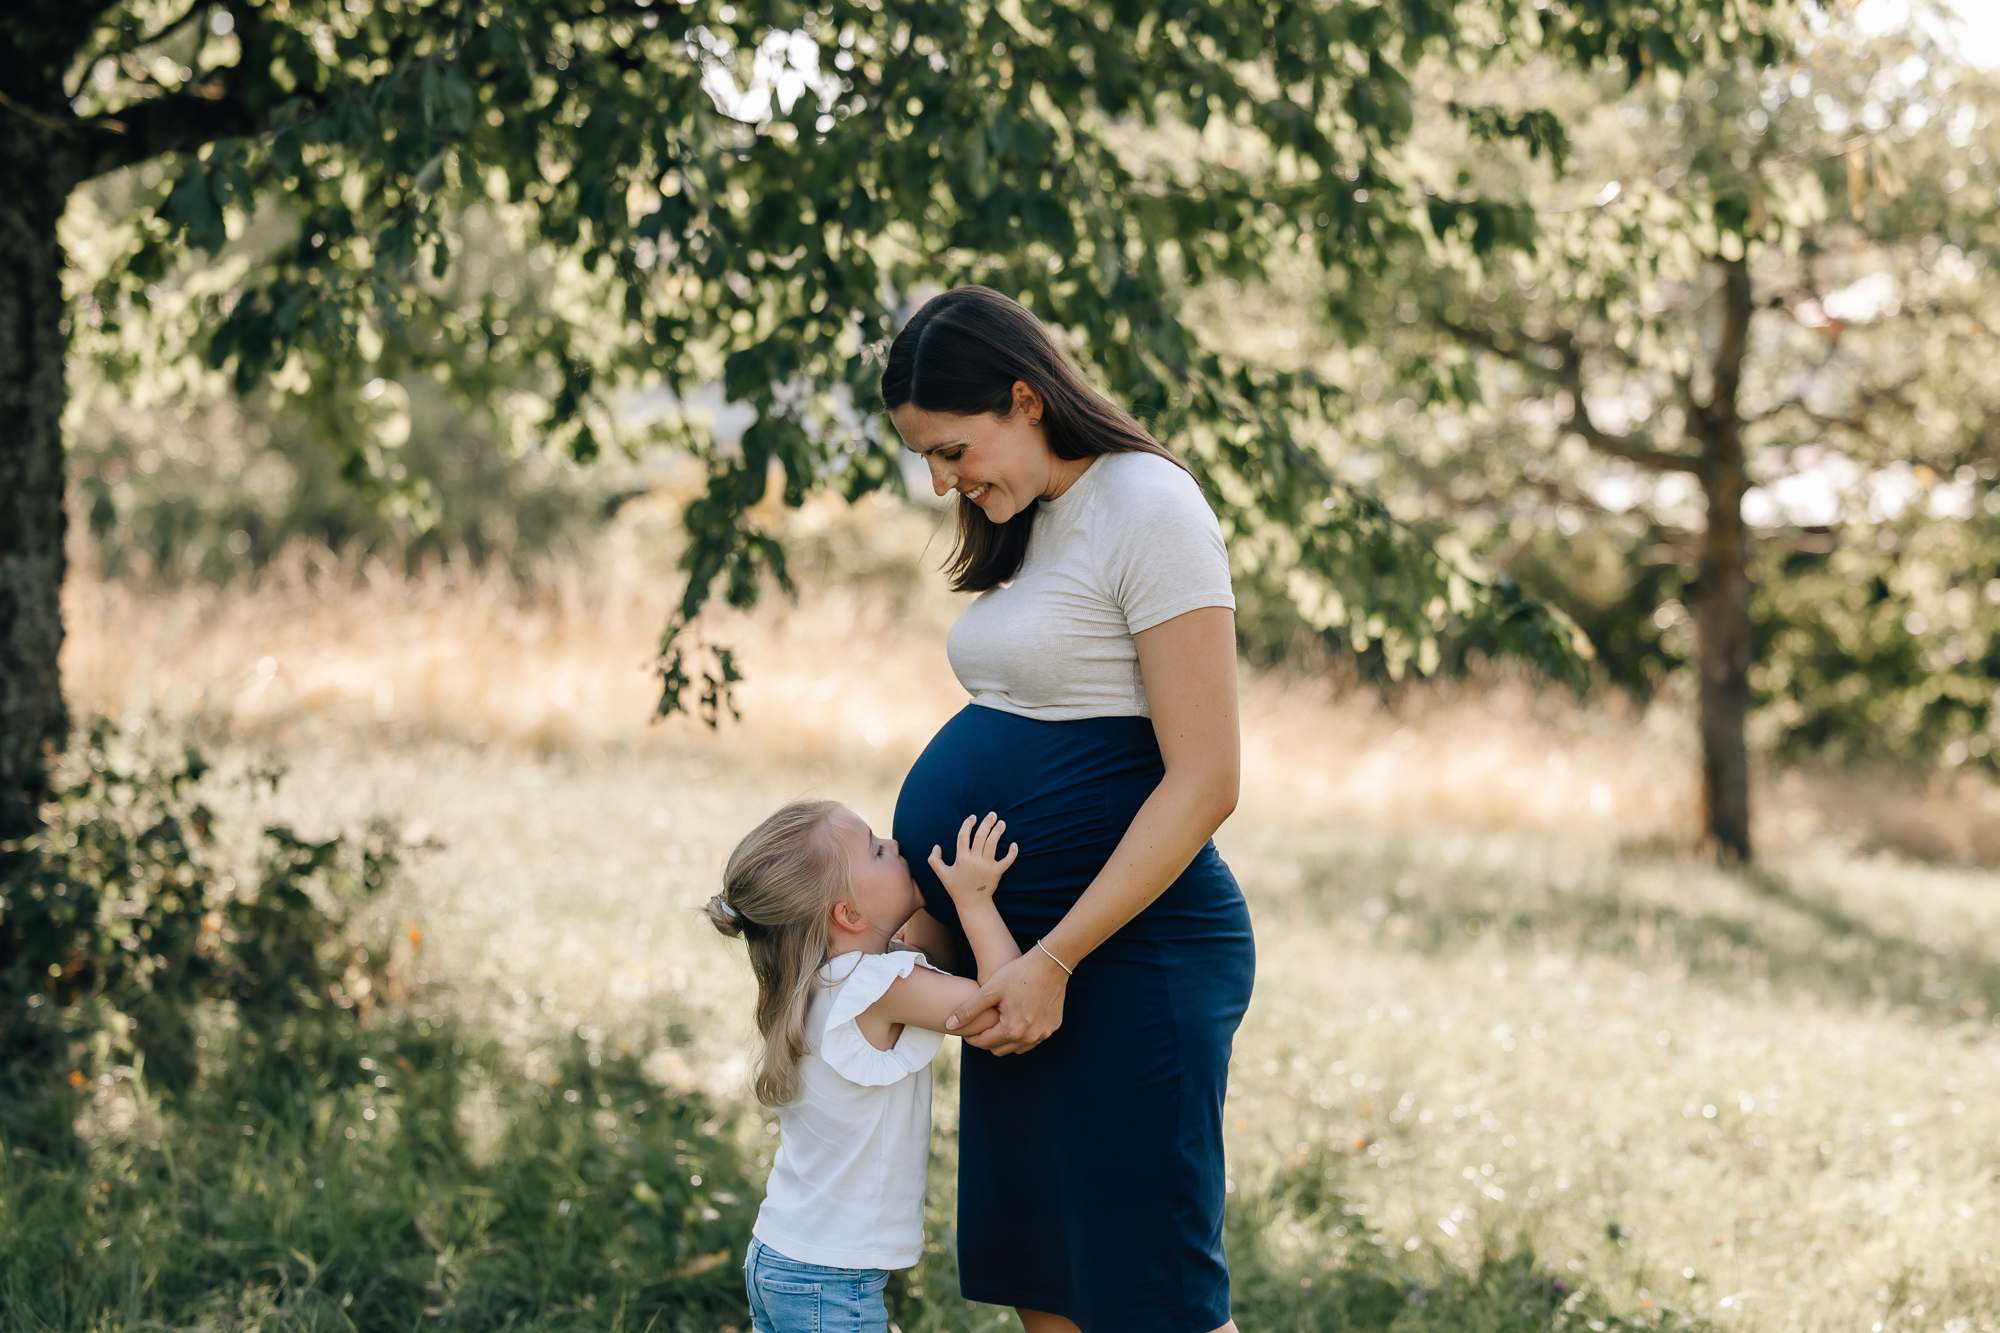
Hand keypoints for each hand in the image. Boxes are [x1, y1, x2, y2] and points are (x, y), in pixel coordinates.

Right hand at [928, 812, 1017, 903]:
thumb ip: (934, 861)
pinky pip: (1007, 861)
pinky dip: (1012, 853)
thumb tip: (936, 847)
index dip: (968, 824)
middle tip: (992, 814)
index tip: (973, 817)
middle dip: (987, 823)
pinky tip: (1014, 844)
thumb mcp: (942, 875)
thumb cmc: (957, 888)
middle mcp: (974, 860)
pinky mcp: (997, 873)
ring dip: (998, 832)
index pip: (964, 836)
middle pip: (980, 836)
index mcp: (961, 859)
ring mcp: (986, 866)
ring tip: (1001, 823)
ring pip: (993, 844)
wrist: (972, 903)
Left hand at [946, 947, 1066, 1055]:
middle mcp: (1029, 1037)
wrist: (1051, 963)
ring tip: (997, 1025)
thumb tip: (949, 1025)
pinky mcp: (1052, 1027)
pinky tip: (1016, 1021)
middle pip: (1000, 1050)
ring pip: (1017, 1048)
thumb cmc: (1018, 973)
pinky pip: (1033, 1039)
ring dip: (1006, 1040)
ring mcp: (1043, 1034)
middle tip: (981, 1028)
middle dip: (988, 1041)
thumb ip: (968, 1010)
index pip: (984, 1043)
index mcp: (1011, 1030)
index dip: (972, 1038)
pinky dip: (1022, 1034)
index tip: (966, 1031)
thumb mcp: (990, 990)